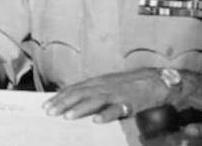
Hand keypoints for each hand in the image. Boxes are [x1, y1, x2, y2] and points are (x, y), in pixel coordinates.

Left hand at [43, 68, 167, 122]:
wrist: (156, 81)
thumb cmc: (129, 84)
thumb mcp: (107, 84)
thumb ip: (91, 91)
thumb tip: (73, 100)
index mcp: (97, 82)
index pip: (73, 89)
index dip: (59, 97)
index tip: (45, 105)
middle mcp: (103, 86)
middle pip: (79, 94)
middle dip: (63, 103)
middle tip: (49, 112)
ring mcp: (116, 94)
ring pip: (94, 101)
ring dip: (80, 109)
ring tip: (67, 116)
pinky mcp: (129, 103)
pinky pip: (117, 110)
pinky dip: (106, 115)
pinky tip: (97, 121)